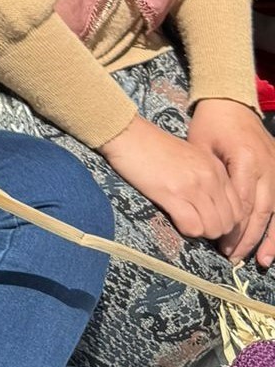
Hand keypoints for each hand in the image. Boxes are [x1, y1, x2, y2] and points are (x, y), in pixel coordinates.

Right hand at [99, 114, 240, 242]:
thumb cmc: (152, 146)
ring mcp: (193, 186)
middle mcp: (211, 178)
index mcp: (217, 168)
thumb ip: (206, 178)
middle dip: (215, 231)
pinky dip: (187, 230)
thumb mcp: (189, 157)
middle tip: (198, 227)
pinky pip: (192, 226)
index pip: (240, 208)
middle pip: (229, 222)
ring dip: (202, 232)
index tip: (212, 225)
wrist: (127, 133)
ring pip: (213, 227)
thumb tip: (211, 207)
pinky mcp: (172, 194)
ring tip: (186, 224)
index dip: (229, 223)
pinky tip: (176, 220)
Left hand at [188, 99, 274, 265]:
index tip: (220, 245)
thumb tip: (203, 212)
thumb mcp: (200, 147)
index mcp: (247, 161)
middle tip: (233, 258)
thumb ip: (208, 178)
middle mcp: (268, 167)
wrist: (231, 103)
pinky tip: (273, 243)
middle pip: (260, 211)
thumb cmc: (210, 124)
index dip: (232, 228)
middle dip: (247, 238)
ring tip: (260, 260)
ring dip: (270, 238)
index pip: (242, 203)